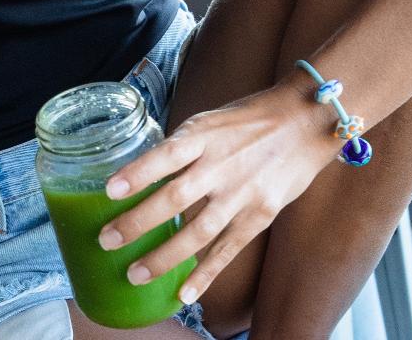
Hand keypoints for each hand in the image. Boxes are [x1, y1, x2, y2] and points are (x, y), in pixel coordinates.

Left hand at [96, 85, 333, 304]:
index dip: (138, 173)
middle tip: (108, 240)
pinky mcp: (260, 214)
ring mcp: (242, 192)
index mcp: (205, 135)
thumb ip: (183, 146)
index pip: (166, 155)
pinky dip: (206, 274)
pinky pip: (228, 249)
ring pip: (198, 232)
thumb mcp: (212, 119)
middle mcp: (222, 164)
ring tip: (135, 274)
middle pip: (175, 198)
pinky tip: (184, 293)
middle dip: (138, 223)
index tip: (110, 191)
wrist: (304, 123)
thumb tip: (144, 172)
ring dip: (164, 257)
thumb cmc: (250, 119)